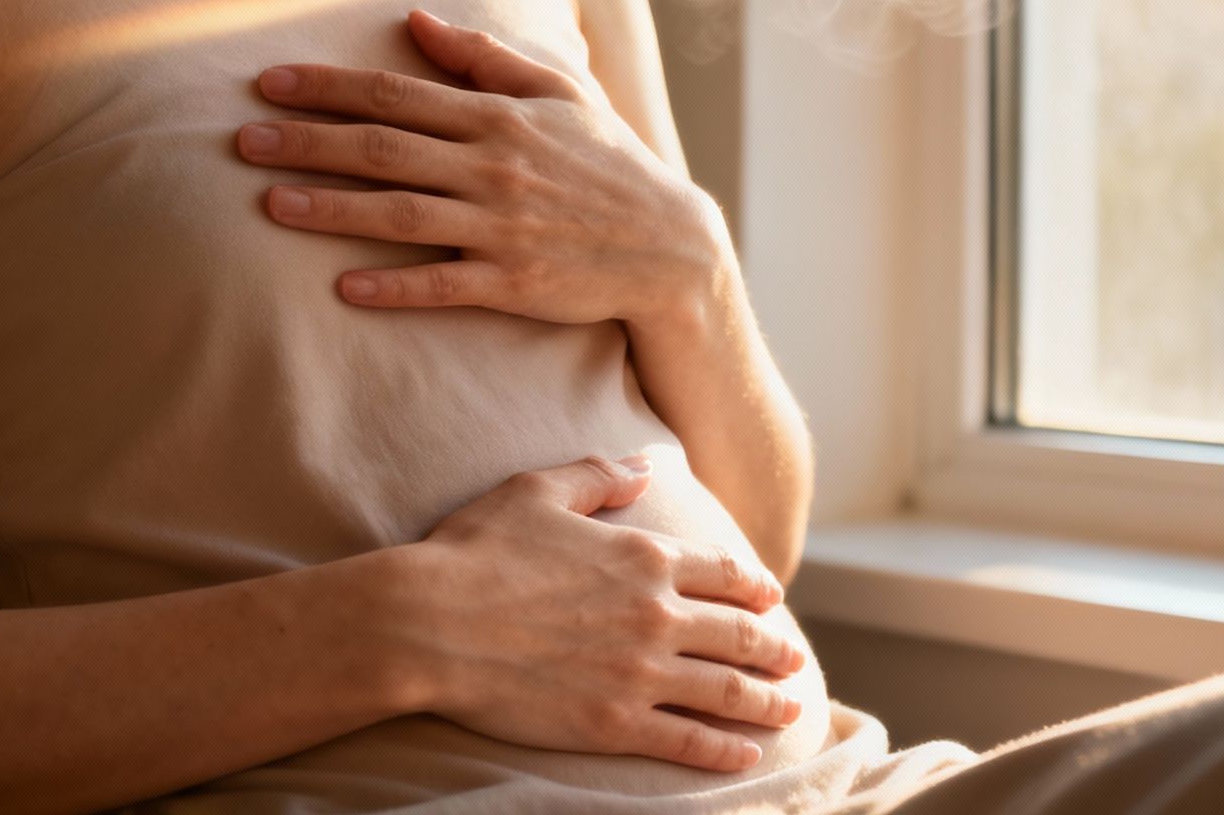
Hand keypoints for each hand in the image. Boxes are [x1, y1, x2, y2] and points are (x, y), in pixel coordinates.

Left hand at [235, 9, 729, 326]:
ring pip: (399, 213)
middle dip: (307, 142)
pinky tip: (344, 286)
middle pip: (382, 148)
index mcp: (498, 117)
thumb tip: (418, 21)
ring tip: (272, 206)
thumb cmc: (610, 165)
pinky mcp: (512, 282)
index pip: (396, 94)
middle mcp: (493, 167)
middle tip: (243, 141)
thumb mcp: (561, 95)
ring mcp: (501, 226)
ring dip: (331, 209)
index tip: (269, 82)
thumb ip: (486, 58)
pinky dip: (393, 284)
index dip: (327, 87)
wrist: (671, 248)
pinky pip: (442, 282)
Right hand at [390, 455, 807, 771]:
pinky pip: (688, 742)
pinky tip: (745, 757)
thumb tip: (644, 467)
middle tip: (795, 659)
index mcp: (644, 557)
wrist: (428, 624)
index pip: (725, 574)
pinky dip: (725, 751)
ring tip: (789, 708)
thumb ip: (599, 475)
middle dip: (775, 648)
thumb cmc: (475, 552)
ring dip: (767, 701)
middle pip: (740, 635)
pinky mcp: (615, 725)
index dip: (755, 588)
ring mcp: (640, 674)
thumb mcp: (537, 490)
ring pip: (727, 691)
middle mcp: (657, 615)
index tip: (772, 600)